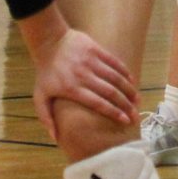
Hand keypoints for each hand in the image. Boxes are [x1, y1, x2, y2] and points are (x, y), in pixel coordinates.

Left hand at [25, 16, 138, 141]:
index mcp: (72, 89)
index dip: (113, 112)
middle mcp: (84, 76)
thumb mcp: (40, 96)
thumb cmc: (45, 72)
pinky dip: (125, 72)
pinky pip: (114, 62)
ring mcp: (91, 62)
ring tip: (137, 100)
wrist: (48, 42)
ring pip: (115, 77)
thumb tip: (55, 137)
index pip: (98, 103)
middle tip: (136, 115)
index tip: (125, 120)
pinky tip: (132, 80)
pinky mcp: (96, 50)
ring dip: (128, 89)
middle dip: (125, 105)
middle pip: (110, 92)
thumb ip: (46, 117)